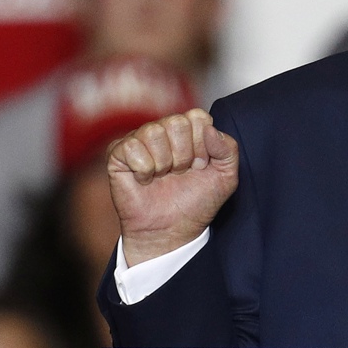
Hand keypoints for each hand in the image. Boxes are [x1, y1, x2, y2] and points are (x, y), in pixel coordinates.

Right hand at [107, 108, 238, 265]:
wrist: (172, 231)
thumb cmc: (198, 202)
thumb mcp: (226, 177)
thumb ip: (228, 149)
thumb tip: (209, 128)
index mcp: (189, 130)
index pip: (197, 117)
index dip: (202, 145)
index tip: (200, 166)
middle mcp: (163, 130)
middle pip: (176, 122)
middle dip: (184, 155)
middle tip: (180, 173)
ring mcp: (139, 140)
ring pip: (153, 132)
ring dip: (164, 163)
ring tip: (164, 176)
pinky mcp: (118, 154)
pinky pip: (131, 147)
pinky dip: (143, 169)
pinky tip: (145, 180)